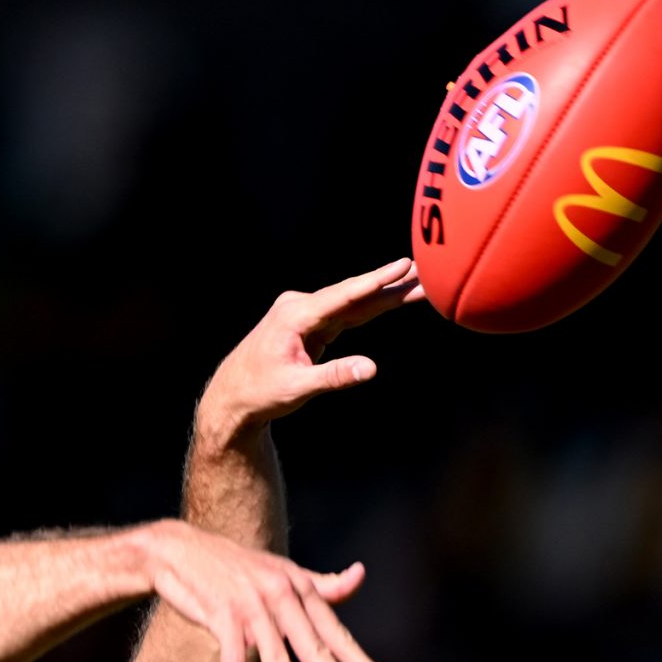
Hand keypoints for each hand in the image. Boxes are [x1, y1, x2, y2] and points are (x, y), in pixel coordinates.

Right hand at [136, 520, 388, 661]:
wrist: (180, 549)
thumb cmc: (234, 565)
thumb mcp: (282, 570)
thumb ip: (321, 583)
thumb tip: (361, 574)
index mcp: (299, 587)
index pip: (334, 631)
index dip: (358, 661)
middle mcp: (281, 595)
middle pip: (312, 648)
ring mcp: (251, 606)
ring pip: (275, 658)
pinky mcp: (221, 615)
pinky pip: (231, 660)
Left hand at [200, 257, 423, 439]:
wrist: (233, 395)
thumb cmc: (259, 392)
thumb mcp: (296, 388)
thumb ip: (334, 377)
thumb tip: (371, 368)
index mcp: (295, 316)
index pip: (343, 296)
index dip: (375, 281)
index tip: (403, 266)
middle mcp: (300, 306)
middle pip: (354, 294)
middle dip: (391, 283)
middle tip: (428, 270)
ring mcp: (306, 313)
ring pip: (353, 302)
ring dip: (386, 293)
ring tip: (422, 283)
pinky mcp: (312, 323)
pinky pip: (348, 313)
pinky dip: (371, 307)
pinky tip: (395, 297)